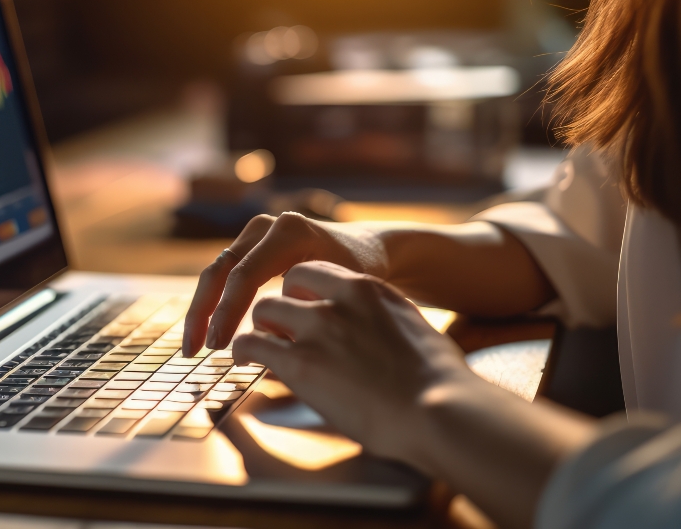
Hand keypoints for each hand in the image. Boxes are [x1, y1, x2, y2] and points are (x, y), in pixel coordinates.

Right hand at [182, 212, 385, 355]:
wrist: (367, 248)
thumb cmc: (362, 274)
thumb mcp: (343, 289)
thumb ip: (311, 309)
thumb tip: (273, 346)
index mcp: (290, 233)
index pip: (245, 275)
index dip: (227, 313)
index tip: (218, 347)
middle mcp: (267, 227)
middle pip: (221, 270)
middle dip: (203, 313)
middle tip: (194, 351)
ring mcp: (256, 234)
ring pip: (217, 273)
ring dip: (202, 310)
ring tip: (193, 347)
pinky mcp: (251, 246)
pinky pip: (225, 276)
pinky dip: (215, 304)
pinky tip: (209, 333)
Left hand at [233, 260, 471, 466]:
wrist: (438, 410)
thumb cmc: (436, 382)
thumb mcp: (409, 328)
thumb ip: (381, 320)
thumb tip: (374, 334)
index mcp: (367, 288)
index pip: (317, 272)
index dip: (304, 292)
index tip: (301, 308)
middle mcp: (338, 300)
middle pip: (287, 286)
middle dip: (280, 308)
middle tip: (278, 331)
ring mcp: (317, 328)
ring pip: (263, 310)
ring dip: (259, 329)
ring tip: (257, 347)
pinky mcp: (299, 362)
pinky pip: (252, 343)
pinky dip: (242, 350)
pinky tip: (242, 360)